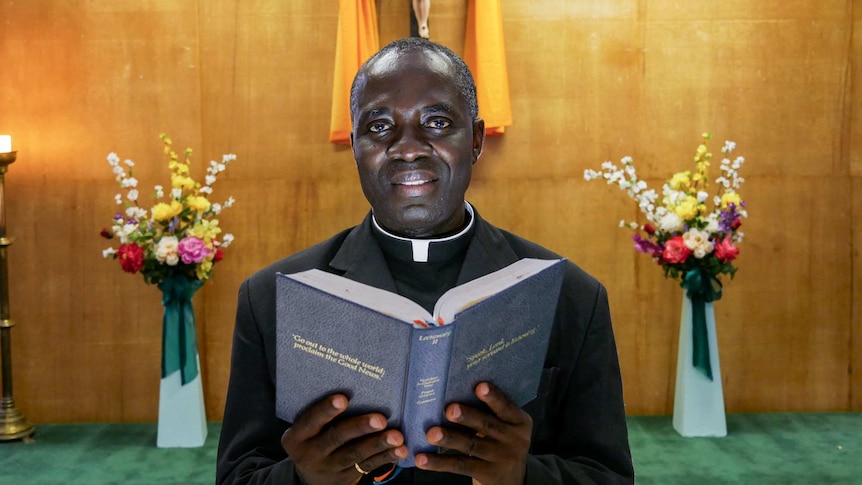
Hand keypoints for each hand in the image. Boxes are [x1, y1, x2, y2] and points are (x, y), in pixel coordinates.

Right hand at [281, 394, 407, 484]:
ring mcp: (329, 467)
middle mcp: (311, 453)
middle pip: (336, 438)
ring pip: (355, 454)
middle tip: (380, 419)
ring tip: (396, 436)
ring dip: (378, 444)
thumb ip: (321, 414)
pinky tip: (399, 450)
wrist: (311, 478)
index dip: (326, 410)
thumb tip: (351, 381)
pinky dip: (385, 457)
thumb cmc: (312, 439)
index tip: (343, 399)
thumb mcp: (306, 430)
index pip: (311, 421)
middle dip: (360, 427)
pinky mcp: (347, 476)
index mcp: (297, 437)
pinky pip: (367, 466)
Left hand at [415, 382, 531, 484]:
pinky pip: (460, 466)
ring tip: (432, 434)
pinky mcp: (486, 474)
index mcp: (519, 422)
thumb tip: (455, 391)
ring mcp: (500, 458)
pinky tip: (423, 459)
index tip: (480, 387)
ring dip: (449, 439)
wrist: (513, 478)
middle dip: (468, 417)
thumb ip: (491, 412)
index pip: (506, 408)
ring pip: (471, 446)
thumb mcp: (507, 426)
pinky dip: (439, 462)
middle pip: (486, 425)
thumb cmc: (502, 441)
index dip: (494, 398)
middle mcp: (513, 440)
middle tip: (450, 410)